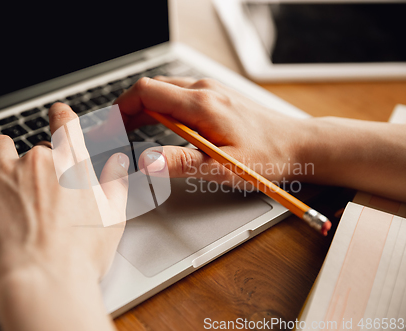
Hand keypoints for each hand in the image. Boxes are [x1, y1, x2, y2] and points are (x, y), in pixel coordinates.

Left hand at [0, 103, 126, 330]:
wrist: (44, 279)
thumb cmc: (80, 254)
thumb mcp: (113, 217)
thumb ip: (115, 183)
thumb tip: (117, 163)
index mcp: (72, 163)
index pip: (64, 121)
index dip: (61, 114)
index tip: (58, 114)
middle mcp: (39, 160)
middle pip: (36, 146)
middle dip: (39, 161)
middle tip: (42, 187)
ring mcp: (6, 172)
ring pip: (0, 146)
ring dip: (5, 155)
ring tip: (9, 178)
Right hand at [116, 77, 311, 188]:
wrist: (297, 144)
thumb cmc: (267, 157)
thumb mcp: (224, 167)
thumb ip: (182, 163)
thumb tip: (147, 161)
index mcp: (202, 104)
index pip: (146, 92)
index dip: (120, 108)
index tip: (108, 128)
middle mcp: (203, 90)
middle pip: (150, 88)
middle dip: (126, 109)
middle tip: (113, 134)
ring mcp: (209, 90)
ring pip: (162, 90)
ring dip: (141, 109)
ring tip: (128, 132)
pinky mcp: (214, 96)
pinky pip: (176, 95)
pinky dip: (158, 108)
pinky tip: (156, 126)